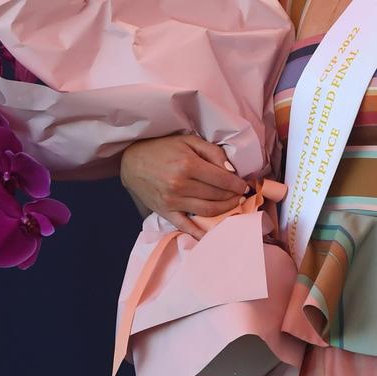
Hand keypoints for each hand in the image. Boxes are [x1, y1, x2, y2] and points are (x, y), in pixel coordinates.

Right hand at [119, 133, 249, 237]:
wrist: (132, 160)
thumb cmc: (163, 148)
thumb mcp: (189, 140)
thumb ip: (212, 152)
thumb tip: (231, 170)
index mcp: (188, 165)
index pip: (222, 180)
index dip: (237, 184)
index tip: (244, 185)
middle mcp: (180, 185)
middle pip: (217, 196)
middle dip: (233, 196)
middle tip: (240, 194)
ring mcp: (173, 201)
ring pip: (208, 211)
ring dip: (225, 209)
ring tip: (232, 204)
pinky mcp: (166, 212)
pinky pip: (186, 226)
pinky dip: (200, 233)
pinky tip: (212, 234)